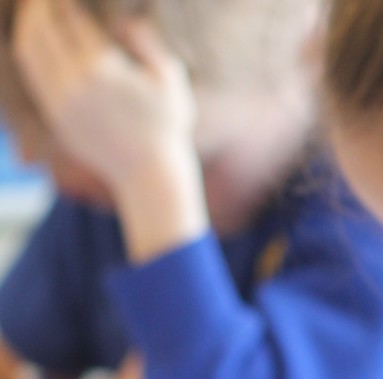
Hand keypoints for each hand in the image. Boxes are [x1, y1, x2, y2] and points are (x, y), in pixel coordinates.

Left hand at [12, 0, 206, 260]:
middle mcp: (74, 81)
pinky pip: (34, 74)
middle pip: (42, 29)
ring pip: (30, 51)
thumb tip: (125, 20)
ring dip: (29, 26)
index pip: (71, 19)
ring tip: (36, 13)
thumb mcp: (169, 78)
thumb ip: (148, 42)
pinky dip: (31, 50)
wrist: (149, 172)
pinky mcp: (55, 114)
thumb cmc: (167, 123)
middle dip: (40, 7)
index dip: (64, 0)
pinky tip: (38, 41)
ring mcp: (60, 99)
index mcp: (102, 67)